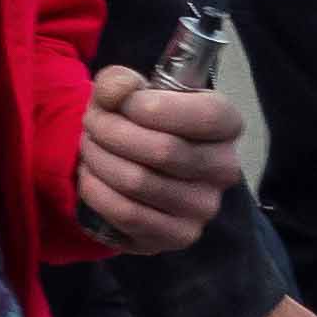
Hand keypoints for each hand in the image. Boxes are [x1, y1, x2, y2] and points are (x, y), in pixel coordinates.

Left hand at [78, 65, 242, 252]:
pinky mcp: (178, 235)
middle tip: (91, 125)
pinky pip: (127, 214)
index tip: (121, 104)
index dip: (150, 107)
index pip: (204, 116)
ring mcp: (204, 207)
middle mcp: (225, 169)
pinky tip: (91, 176)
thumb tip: (118, 92)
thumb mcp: (127, 93)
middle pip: (163, 150)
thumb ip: (118, 81)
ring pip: (138, 182)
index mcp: (227, 125)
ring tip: (89, 149)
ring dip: (98, 160)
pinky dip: (96, 191)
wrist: (129, 165)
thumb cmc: (136, 122)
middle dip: (111, 132)